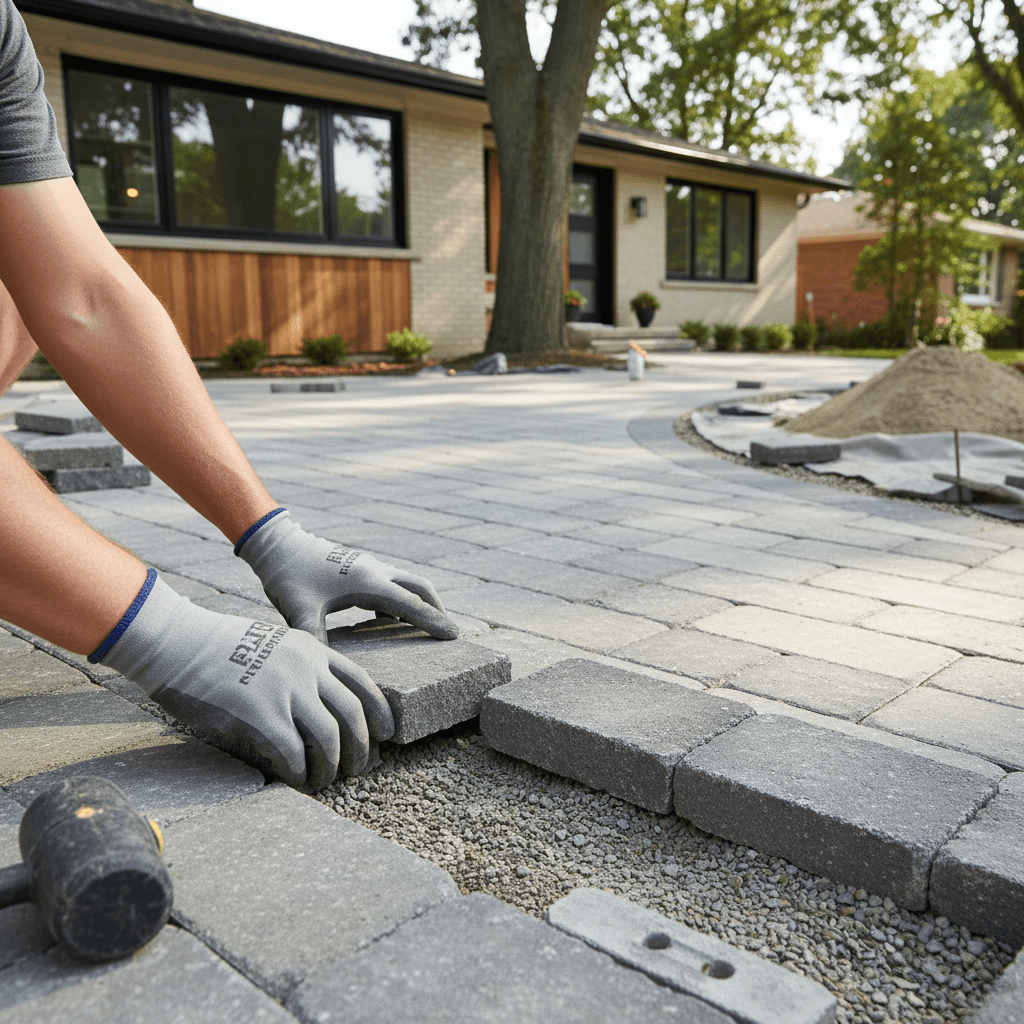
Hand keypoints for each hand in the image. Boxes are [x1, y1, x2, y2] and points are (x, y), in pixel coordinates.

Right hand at [96, 573, 393, 787]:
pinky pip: (294, 752)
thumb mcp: (271, 643)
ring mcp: (285, 690)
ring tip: (326, 780)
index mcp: (311, 649)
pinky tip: (297, 780)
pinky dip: (301, 772)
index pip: (361, 681)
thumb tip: (312, 703)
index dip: (379, 711)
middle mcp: (306, 668)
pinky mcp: (260, 714)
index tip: (387, 733)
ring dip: (333, 765)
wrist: (178, 640)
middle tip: (359, 768)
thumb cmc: (216, 645)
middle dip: (361, 746)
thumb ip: (297, 668)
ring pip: (329, 736)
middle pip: (352, 713)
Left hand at [235, 510, 458, 643]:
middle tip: (448, 632)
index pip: (410, 603)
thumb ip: (316, 637)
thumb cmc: (290, 577)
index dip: (433, 621)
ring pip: (406, 583)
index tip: (454, 635)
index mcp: (368, 582)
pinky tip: (388, 619)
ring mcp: (369, 566)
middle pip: (420, 587)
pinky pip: (391, 583)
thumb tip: (325, 669)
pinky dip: (399, 599)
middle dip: (436, 608)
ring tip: (424, 627)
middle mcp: (375, 571)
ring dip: (419, 602)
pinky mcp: (360, 567)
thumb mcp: (301, 611)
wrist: (279, 545)